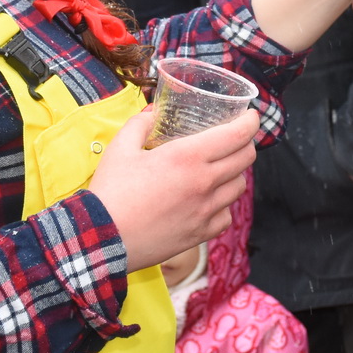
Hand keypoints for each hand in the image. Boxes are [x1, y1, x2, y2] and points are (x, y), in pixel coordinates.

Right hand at [87, 106, 259, 270]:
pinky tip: (208, 201)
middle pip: (246, 158)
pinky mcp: (200, 234)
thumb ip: (139, 124)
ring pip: (239, 186)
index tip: (250, 116)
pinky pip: (226, 216)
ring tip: (220, 170)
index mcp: (188, 156)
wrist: (101, 240)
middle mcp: (204, 182)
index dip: (251, 121)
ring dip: (234, 174)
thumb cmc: (111, 192)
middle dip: (245, 143)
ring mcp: (205, 211)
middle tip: (234, 139)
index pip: (238, 134)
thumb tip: (152, 112)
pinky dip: (223, 206)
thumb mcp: (120, 148)